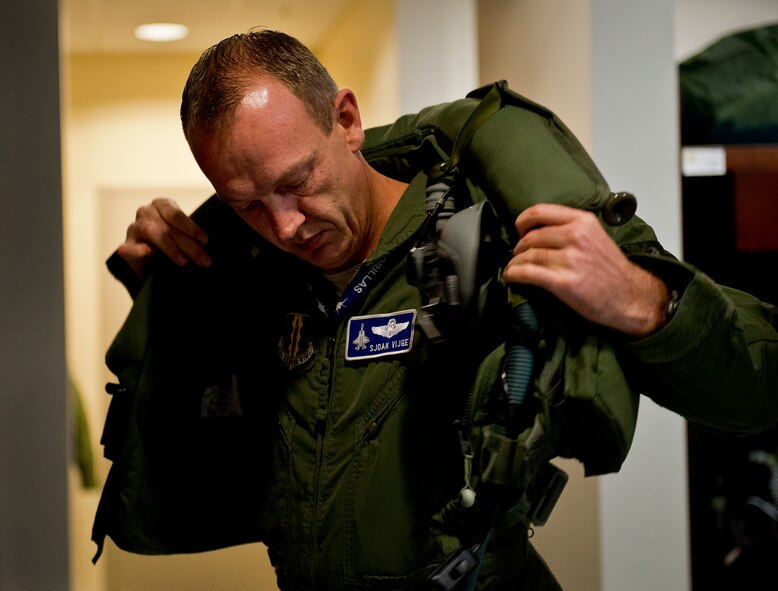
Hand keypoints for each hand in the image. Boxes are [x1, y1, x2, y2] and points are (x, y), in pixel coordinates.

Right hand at [116, 198, 210, 278]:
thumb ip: (193, 235)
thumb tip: (208, 244)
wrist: (150, 258)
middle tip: (204, 259)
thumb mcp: (184, 233)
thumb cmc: (173, 241)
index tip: (205, 241)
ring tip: (184, 261)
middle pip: (168, 226)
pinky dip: (136, 250)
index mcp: (162, 204)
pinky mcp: (127, 246)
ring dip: (171, 248)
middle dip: (188, 244)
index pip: (176, 214)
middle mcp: (147, 212)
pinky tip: (145, 252)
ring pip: (153, 232)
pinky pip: (131, 247)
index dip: (191, 228)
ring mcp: (134, 228)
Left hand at [503, 203, 669, 337]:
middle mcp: (575, 236)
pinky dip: (514, 274)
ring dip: (515, 262)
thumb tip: (539, 230)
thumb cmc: (611, 269)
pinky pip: (528, 273)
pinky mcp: (564, 282)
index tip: (519, 231)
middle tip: (519, 255)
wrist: (630, 296)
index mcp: (582, 222)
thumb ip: (571, 228)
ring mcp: (570, 259)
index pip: (540, 212)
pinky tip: (511, 276)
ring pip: (528, 255)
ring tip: (513, 267)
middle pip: (531, 236)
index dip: (522, 221)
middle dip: (519, 247)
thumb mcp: (595, 236)